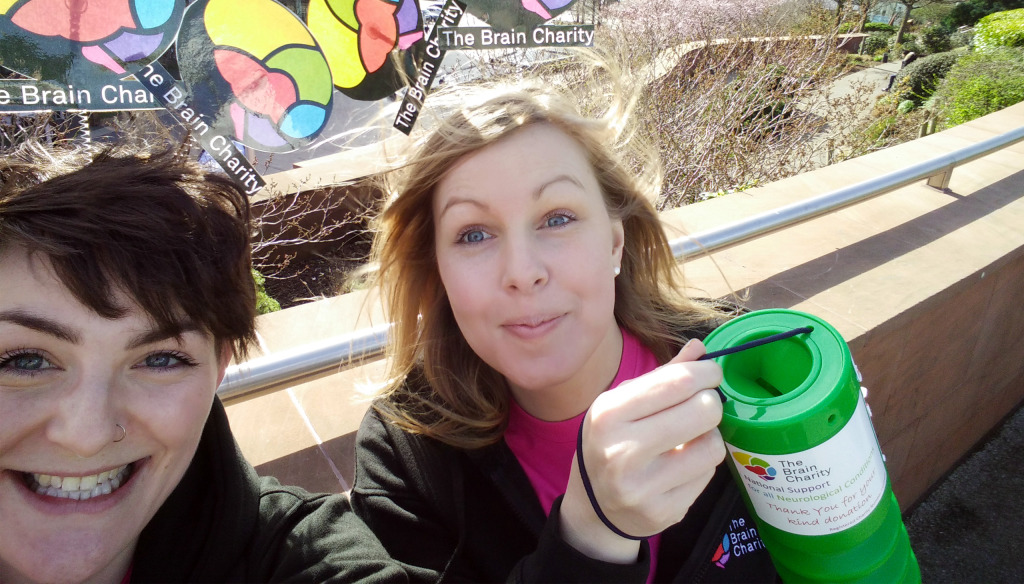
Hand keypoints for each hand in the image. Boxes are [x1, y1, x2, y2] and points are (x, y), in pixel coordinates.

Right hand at [559, 339, 725, 562]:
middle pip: (703, 411)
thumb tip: (699, 349)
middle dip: (711, 403)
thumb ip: (662, 377)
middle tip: (704, 405)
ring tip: (690, 439)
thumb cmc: (612, 442)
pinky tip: (681, 466)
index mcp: (609, 413)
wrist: (593, 505)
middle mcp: (621, 450)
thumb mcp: (623, 404)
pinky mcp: (662, 511)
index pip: (678, 381)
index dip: (706, 373)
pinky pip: (708, 475)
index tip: (711, 374)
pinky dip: (701, 465)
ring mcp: (642, 486)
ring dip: (709, 437)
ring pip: (713, 446)